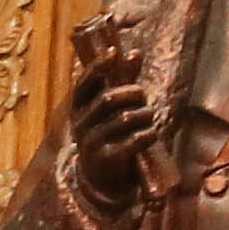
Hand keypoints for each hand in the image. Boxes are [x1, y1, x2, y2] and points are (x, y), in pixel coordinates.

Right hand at [63, 15, 160, 195]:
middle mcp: (81, 126)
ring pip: (127, 118)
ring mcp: (92, 143)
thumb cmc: (109, 134)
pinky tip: (149, 135)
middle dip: (133, 92)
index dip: (97, 67)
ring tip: (149, 116)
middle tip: (142, 95)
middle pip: (109, 98)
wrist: (101, 178)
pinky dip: (148, 134)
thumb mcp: (110, 108)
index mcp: (79, 110)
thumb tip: (133, 52)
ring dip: (146, 113)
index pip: (83, 85)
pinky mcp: (107, 159)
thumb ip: (122, 81)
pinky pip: (135, 139)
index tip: (113, 53)